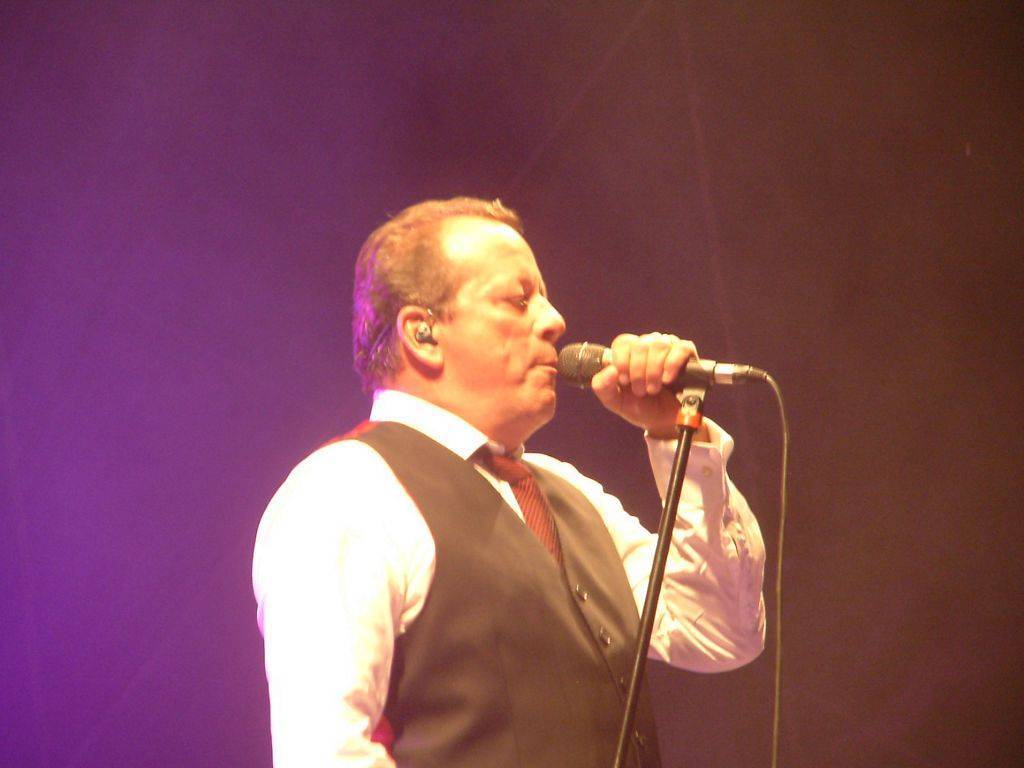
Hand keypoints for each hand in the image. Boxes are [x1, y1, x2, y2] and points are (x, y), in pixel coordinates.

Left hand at [590, 332, 709, 440]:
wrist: (665, 422)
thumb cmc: (640, 407)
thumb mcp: (615, 401)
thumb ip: (602, 386)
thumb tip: (609, 369)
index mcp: (629, 353)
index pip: (623, 342)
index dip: (622, 361)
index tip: (624, 381)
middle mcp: (648, 345)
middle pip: (640, 345)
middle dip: (638, 372)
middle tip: (641, 391)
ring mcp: (668, 347)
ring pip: (659, 345)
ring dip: (654, 371)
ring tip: (654, 389)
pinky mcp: (686, 354)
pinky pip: (680, 348)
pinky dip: (672, 364)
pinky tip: (668, 379)